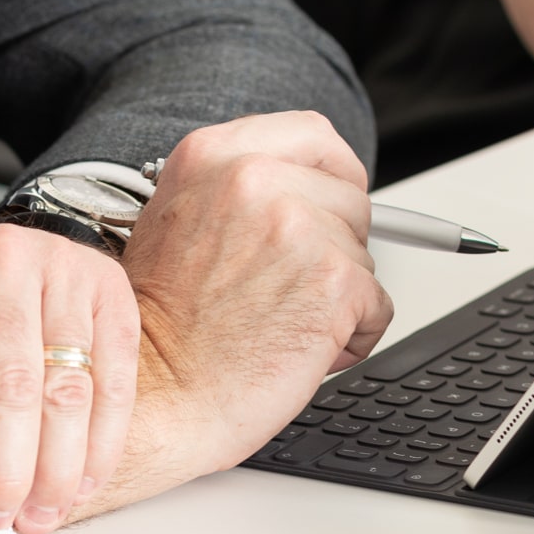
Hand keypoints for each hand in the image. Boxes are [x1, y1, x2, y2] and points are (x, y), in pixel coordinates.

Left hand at [0, 224, 138, 533]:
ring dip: (55, 468)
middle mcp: (3, 258)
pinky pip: (115, 384)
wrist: (11, 253)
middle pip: (11, 378)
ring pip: (69, 388)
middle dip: (3, 465)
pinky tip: (75, 486)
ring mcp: (66, 274)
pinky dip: (99, 446)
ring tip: (33, 516)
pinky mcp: (113, 298)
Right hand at [73, 111, 394, 517]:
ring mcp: (297, 226)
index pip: (315, 136)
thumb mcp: (180, 223)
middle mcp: (255, 177)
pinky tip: (298, 348)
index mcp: (213, 155)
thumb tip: (311, 192)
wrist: (156, 397)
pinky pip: (378, 305)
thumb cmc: (161, 330)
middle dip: (334, 245)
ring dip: (337, 295)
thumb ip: (241, 191)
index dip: (332, 176)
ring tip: (278, 321)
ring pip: (363, 254)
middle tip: (284, 287)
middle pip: (350, 197)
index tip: (328, 204)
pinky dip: (352, 336)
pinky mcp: (334, 280)